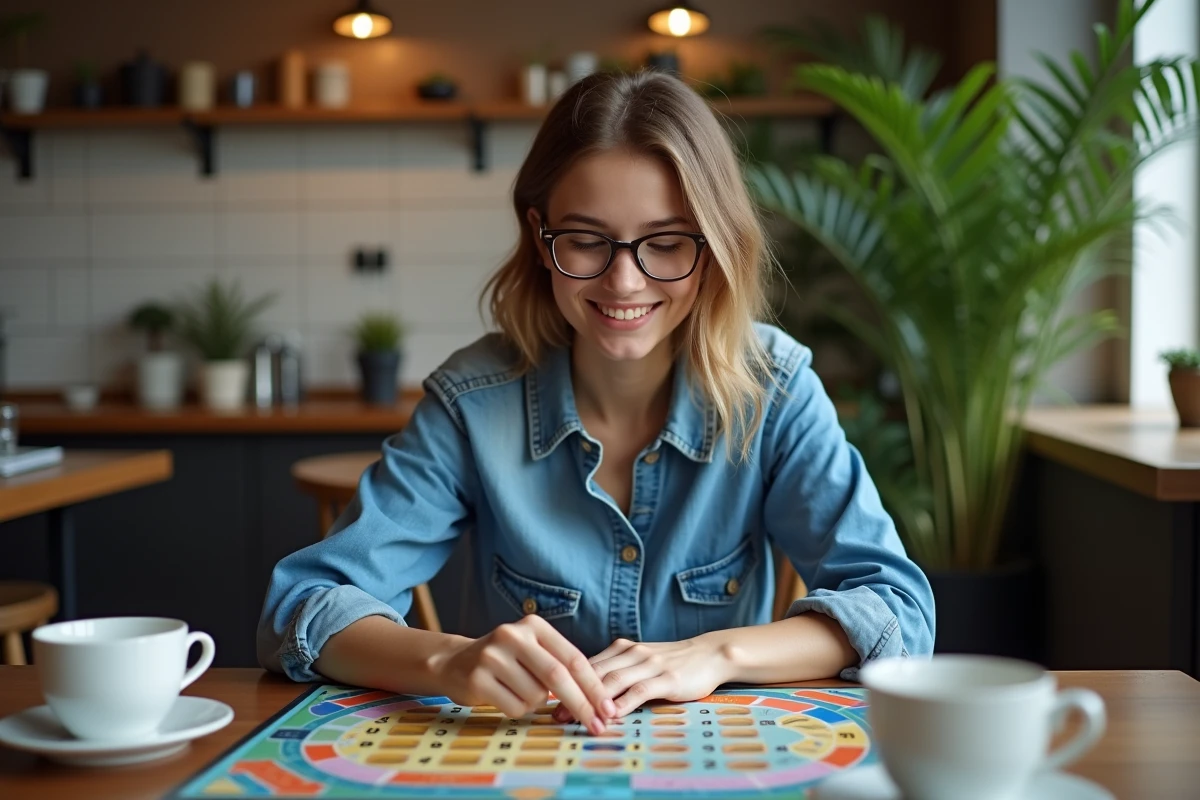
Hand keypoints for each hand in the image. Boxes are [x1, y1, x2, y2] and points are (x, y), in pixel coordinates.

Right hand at [431, 615, 615, 733]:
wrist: (454, 662)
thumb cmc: (506, 661)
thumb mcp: (533, 650)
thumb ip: (560, 665)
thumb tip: (599, 700)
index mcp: (534, 626)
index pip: (573, 658)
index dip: (593, 686)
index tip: (608, 709)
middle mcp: (513, 635)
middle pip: (557, 676)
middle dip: (581, 704)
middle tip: (597, 726)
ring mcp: (493, 656)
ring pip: (536, 696)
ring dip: (537, 704)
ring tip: (520, 691)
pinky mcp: (477, 678)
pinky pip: (515, 707)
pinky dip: (518, 710)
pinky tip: (504, 697)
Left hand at [554, 636, 730, 720]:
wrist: (710, 653)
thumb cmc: (672, 662)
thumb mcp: (640, 661)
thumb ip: (617, 671)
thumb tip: (585, 689)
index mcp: (622, 648)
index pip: (587, 665)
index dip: (566, 682)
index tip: (548, 699)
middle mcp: (631, 653)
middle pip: (594, 673)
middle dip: (572, 693)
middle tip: (554, 714)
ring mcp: (649, 664)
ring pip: (613, 681)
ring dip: (592, 701)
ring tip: (575, 718)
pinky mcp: (667, 678)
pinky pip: (639, 690)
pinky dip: (622, 704)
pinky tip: (611, 716)